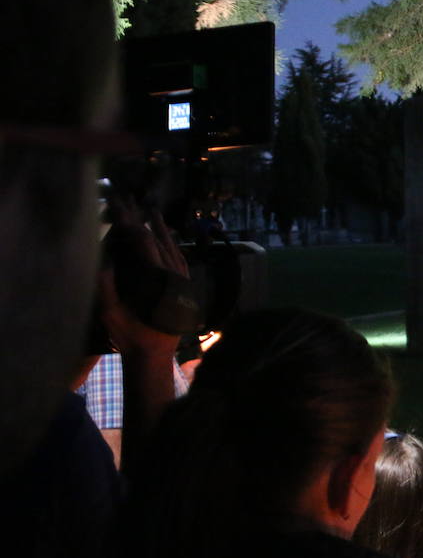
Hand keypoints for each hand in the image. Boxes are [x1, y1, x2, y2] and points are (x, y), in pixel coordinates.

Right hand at [100, 202, 187, 359]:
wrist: (155, 358)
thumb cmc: (130, 337)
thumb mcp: (111, 314)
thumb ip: (106, 287)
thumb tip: (102, 259)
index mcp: (158, 278)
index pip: (143, 241)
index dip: (129, 221)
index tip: (116, 205)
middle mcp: (175, 276)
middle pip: (159, 239)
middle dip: (143, 219)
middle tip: (130, 200)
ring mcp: (183, 281)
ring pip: (173, 247)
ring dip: (161, 229)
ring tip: (152, 211)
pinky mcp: (185, 288)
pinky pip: (179, 260)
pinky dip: (171, 245)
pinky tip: (168, 239)